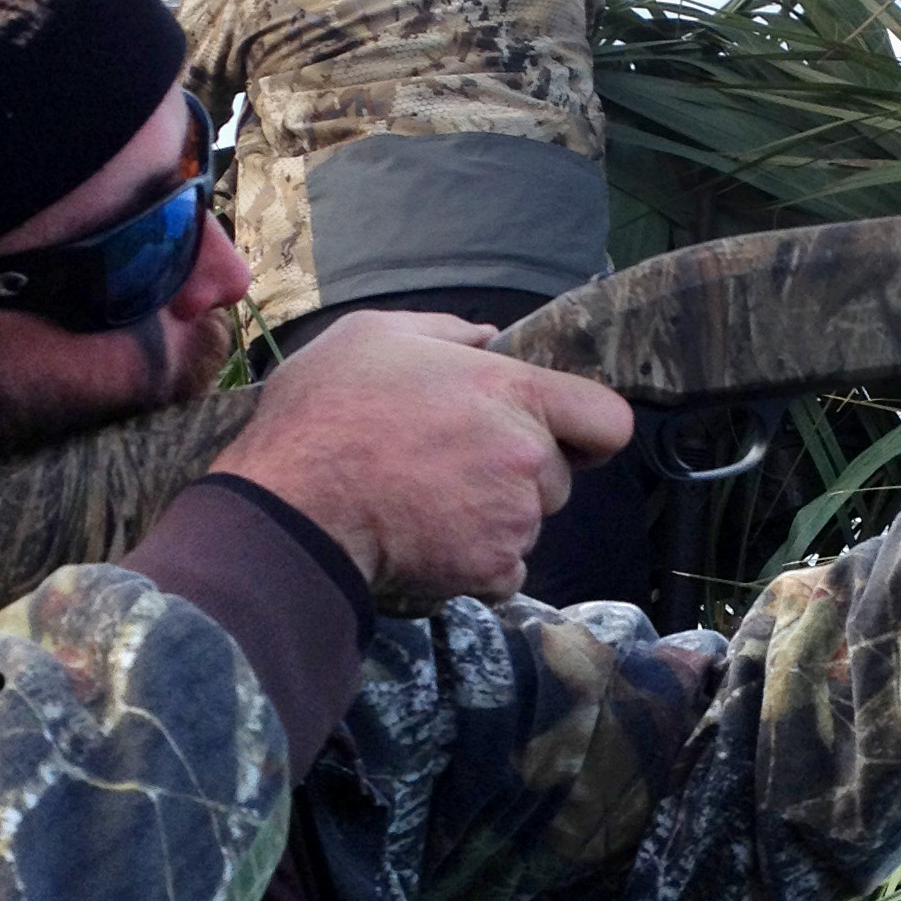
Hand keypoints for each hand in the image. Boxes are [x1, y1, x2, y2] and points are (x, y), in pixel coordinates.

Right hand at [209, 311, 632, 605]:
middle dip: (517, 476)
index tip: (560, 438)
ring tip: (427, 503)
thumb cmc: (327, 414)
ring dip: (493, 519)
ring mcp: (513, 519)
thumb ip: (445, 331)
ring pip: (526, 523)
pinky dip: (474, 563)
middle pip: (556, 476)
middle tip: (450, 468)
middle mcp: (526, 457)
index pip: (607, 420)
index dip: (587, 430)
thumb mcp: (373, 336)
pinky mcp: (491, 569)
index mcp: (511, 391)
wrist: (293, 508)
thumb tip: (487, 336)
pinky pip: (504, 569)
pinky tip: (427, 540)